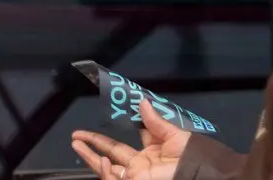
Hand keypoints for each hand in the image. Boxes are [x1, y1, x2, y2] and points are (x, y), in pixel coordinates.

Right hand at [72, 98, 190, 179]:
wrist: (197, 174)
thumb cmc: (190, 156)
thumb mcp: (174, 135)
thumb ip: (155, 121)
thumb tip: (142, 101)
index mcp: (151, 151)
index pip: (128, 141)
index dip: (116, 130)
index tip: (108, 115)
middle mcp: (139, 164)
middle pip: (111, 153)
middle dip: (93, 143)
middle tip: (76, 135)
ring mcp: (134, 175)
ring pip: (105, 168)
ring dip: (89, 156)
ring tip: (75, 142)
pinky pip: (112, 179)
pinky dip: (105, 172)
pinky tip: (104, 160)